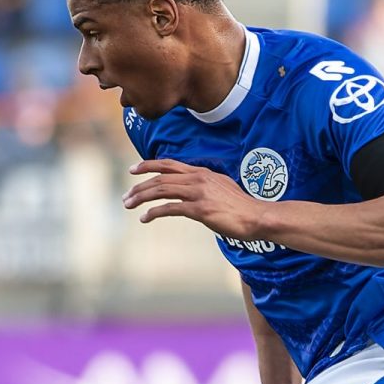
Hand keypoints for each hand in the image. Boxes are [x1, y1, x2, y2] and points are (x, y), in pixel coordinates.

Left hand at [124, 159, 258, 237]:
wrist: (257, 216)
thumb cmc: (240, 206)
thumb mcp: (221, 187)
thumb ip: (204, 185)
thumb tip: (192, 189)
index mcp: (201, 172)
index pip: (169, 164)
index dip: (148, 165)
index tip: (133, 169)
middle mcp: (198, 179)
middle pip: (160, 179)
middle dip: (139, 187)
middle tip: (126, 197)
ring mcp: (198, 193)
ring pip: (161, 191)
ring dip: (142, 198)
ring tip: (129, 205)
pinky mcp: (200, 210)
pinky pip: (170, 208)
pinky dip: (154, 213)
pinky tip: (145, 218)